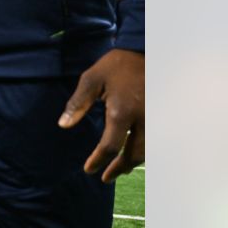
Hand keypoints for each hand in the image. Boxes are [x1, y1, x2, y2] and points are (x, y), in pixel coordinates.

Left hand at [58, 49, 144, 182]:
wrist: (147, 50)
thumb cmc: (116, 65)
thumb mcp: (92, 79)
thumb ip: (77, 103)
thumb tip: (63, 125)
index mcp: (122, 112)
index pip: (110, 146)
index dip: (98, 161)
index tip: (89, 170)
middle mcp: (143, 119)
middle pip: (134, 154)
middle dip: (119, 168)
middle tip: (105, 177)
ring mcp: (157, 118)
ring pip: (149, 150)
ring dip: (134, 162)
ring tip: (120, 169)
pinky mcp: (164, 115)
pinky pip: (157, 140)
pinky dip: (146, 150)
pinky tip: (136, 152)